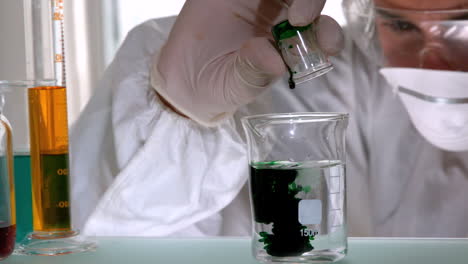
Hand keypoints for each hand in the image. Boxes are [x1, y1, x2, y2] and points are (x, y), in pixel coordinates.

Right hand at [152, 0, 343, 125]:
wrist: (179, 76)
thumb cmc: (214, 88)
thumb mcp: (234, 87)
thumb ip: (254, 74)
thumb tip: (276, 61)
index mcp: (289, 47)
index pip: (322, 33)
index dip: (331, 34)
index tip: (328, 44)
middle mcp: (280, 20)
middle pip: (310, 2)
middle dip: (315, 4)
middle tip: (301, 17)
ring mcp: (260, 0)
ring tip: (281, 8)